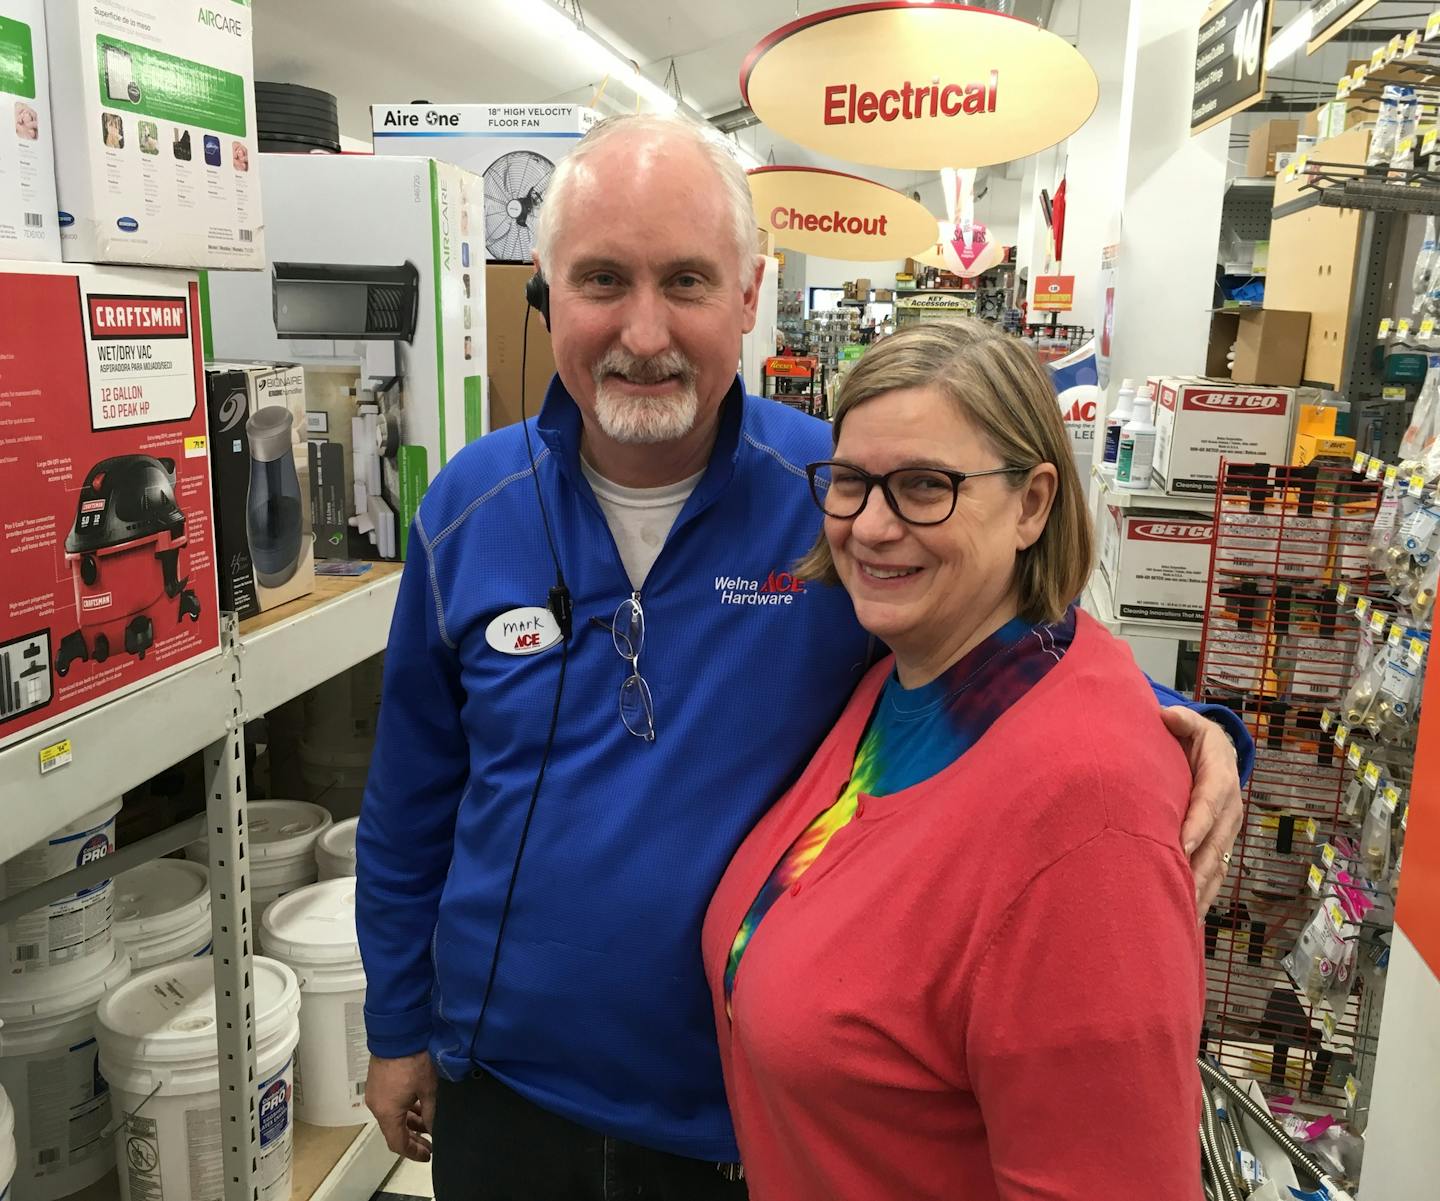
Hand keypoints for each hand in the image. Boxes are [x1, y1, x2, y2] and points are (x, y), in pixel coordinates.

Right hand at [366, 1051, 436, 1161]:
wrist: (397, 1032)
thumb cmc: (414, 1062)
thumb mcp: (429, 1089)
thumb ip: (432, 1113)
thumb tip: (434, 1129)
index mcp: (388, 1113)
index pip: (398, 1143)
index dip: (413, 1152)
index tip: (428, 1155)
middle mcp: (377, 1107)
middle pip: (394, 1131)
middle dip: (413, 1138)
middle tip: (430, 1142)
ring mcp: (375, 1093)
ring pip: (393, 1116)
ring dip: (409, 1122)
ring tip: (428, 1123)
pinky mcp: (377, 1082)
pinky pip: (390, 1103)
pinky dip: (404, 1109)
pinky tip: (418, 1106)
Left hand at [1161, 706, 1242, 912]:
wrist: (1221, 753)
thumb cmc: (1196, 740)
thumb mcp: (1192, 724)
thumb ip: (1182, 721)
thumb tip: (1168, 715)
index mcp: (1221, 781)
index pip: (1208, 806)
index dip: (1196, 826)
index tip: (1180, 845)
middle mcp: (1229, 812)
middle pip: (1214, 845)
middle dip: (1197, 871)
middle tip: (1178, 893)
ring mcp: (1227, 833)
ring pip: (1216, 867)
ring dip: (1200, 892)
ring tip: (1182, 918)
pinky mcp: (1221, 847)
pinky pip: (1214, 876)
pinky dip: (1202, 898)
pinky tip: (1188, 921)